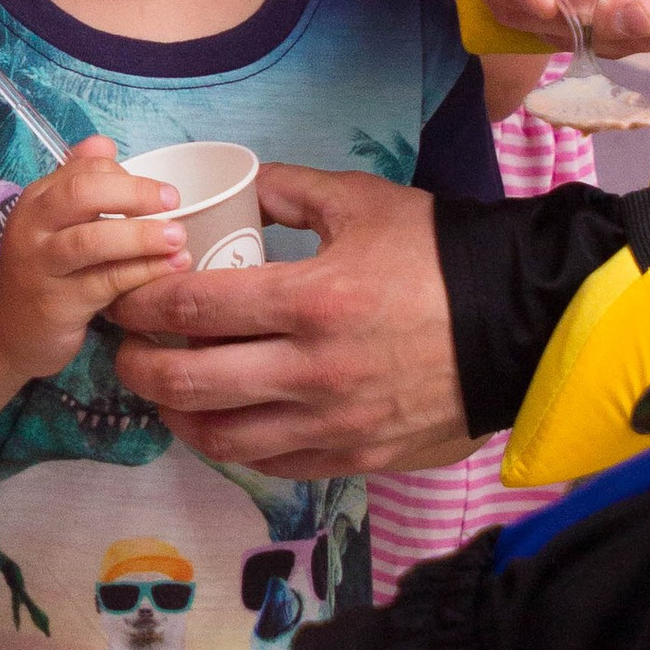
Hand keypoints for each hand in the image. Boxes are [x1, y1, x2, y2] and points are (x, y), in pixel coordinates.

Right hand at [0, 138, 186, 386]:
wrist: (9, 333)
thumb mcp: (57, 224)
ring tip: (178, 237)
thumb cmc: (46, 272)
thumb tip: (104, 143)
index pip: (82, 171)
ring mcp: (41, 266)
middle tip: (173, 201)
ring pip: (92, 239)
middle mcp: (32, 227)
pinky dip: (143, 271)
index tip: (159, 192)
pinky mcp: (57, 303)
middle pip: (81, 194)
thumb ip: (80, 183)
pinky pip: (105, 281)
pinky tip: (171, 267)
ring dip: (141, 235)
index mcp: (37, 201)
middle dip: (134, 193)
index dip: (125, 175)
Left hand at [109, 165, 468, 478]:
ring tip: (165, 391)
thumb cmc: (443, 256)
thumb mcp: (365, 203)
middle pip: (190, 382)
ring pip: (221, 437)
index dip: (142, 301)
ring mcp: (334, 423)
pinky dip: (235, 443)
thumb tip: (235, 186)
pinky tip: (224, 419)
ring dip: (177, 414)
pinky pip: (273, 463)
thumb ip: (288, 190)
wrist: (524, 322)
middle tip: (126, 348)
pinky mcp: (356, 456)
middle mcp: (314, 370)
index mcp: (312, 298)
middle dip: (138, 366)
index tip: (125, 295)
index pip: (192, 306)